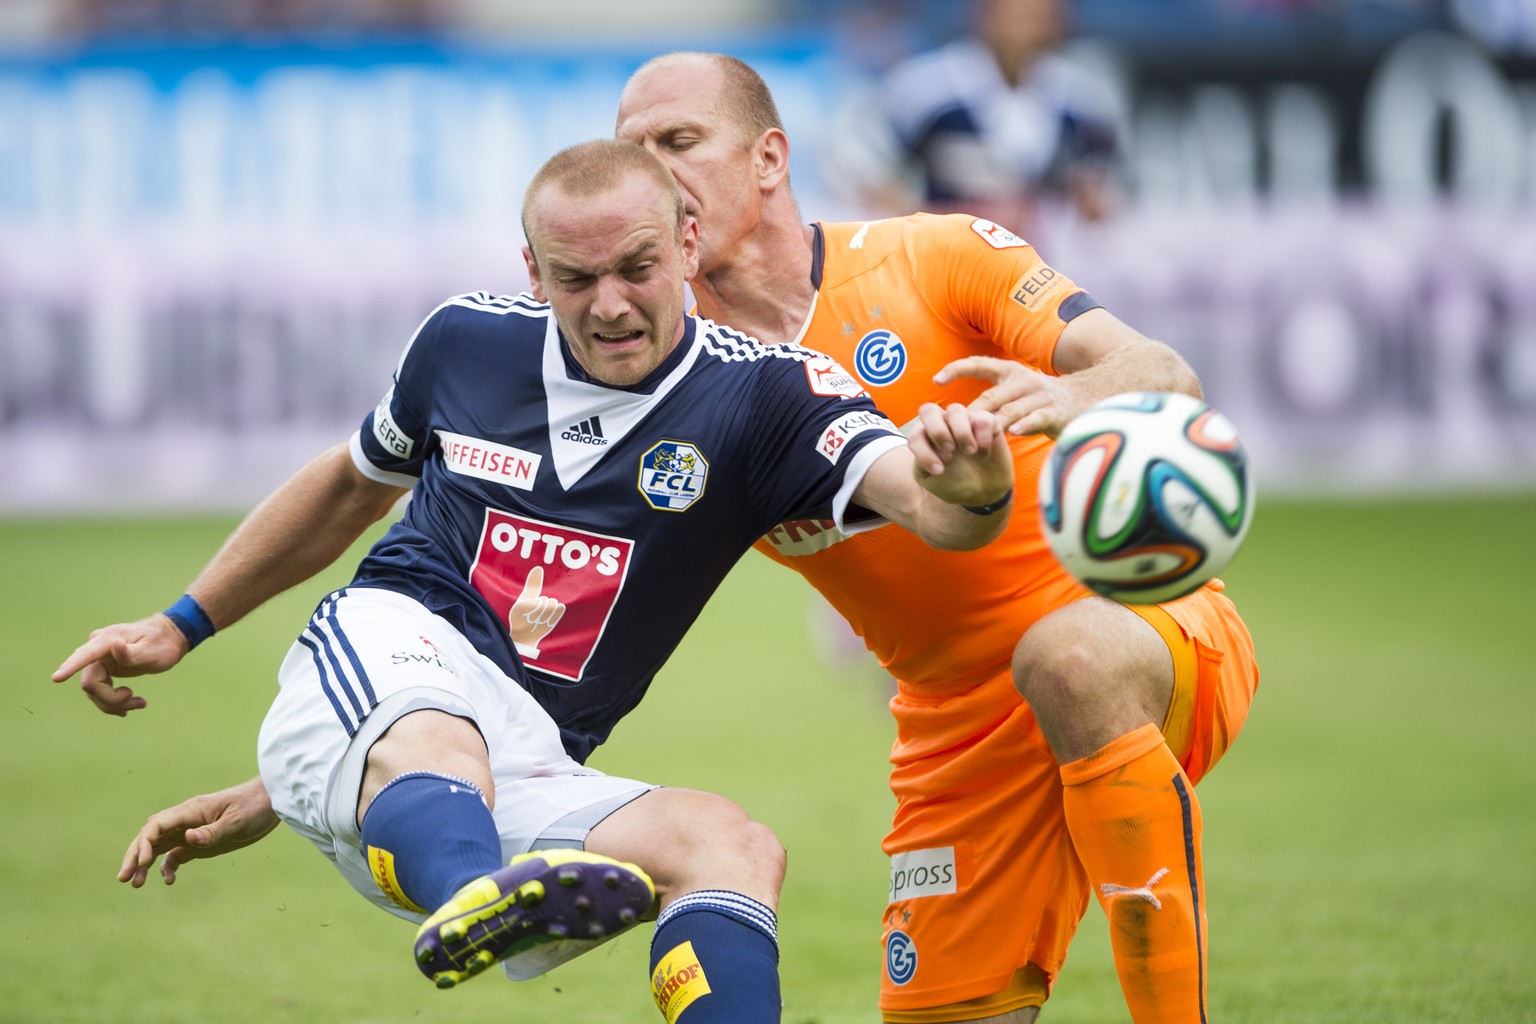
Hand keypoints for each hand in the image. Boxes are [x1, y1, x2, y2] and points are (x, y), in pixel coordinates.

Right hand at [51, 613, 190, 715]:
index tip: (56, 678)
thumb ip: (131, 652)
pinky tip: (130, 705)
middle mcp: (98, 649)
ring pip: (94, 690)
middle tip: (139, 702)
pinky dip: (114, 701)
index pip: (85, 655)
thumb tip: (114, 644)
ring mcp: (99, 660)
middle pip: (91, 683)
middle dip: (111, 699)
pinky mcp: (103, 670)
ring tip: (141, 703)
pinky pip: (100, 691)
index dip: (70, 667)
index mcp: (108, 640)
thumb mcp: (152, 650)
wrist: (169, 640)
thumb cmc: (162, 643)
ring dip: (115, 702)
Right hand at [119, 777, 278, 887]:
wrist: (271, 802)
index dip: (145, 842)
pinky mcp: (199, 843)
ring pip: (158, 847)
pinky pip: (175, 855)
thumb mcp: (236, 821)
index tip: (144, 862)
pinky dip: (168, 867)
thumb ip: (213, 831)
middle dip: (134, 856)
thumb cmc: (254, 807)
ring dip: (144, 864)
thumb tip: (187, 839)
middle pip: (150, 836)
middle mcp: (185, 821)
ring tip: (135, 885)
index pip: (157, 824)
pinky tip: (169, 881)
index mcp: (191, 811)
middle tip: (123, 878)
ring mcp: (190, 832)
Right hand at [510, 566, 564, 656]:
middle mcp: (532, 615)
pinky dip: (559, 610)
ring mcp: (542, 621)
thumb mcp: (524, 599)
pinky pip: (560, 610)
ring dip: (551, 609)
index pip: (541, 600)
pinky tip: (553, 614)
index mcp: (523, 607)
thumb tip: (538, 568)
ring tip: (543, 616)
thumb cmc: (523, 615)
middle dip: (545, 605)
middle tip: (537, 614)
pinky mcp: (549, 625)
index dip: (538, 603)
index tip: (532, 612)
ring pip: (554, 605)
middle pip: (549, 602)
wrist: (523, 637)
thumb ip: (532, 584)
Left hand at [907, 402, 1013, 507]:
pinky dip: (983, 438)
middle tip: (950, 450)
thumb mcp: (930, 480)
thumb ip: (923, 463)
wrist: (981, 491)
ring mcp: (964, 420)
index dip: (924, 453)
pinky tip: (984, 454)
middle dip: (937, 431)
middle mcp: (942, 424)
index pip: (916, 435)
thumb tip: (940, 450)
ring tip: (969, 452)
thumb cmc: (953, 482)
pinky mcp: (986, 422)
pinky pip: (982, 419)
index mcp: (925, 437)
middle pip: (928, 410)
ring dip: (961, 433)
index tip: (939, 471)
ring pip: (956, 410)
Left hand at [934, 356, 1082, 438]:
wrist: (1082, 401)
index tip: (936, 380)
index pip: (979, 364)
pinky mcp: (1054, 412)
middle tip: (951, 431)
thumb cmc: (1038, 400)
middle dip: (971, 415)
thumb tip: (955, 413)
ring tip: (973, 440)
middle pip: (991, 397)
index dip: (957, 369)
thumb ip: (991, 398)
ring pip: (1010, 411)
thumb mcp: (1014, 390)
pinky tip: (1012, 434)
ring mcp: (1039, 396)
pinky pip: (1036, 418)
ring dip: (991, 426)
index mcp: (1010, 371)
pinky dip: (1024, 425)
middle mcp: (1023, 380)